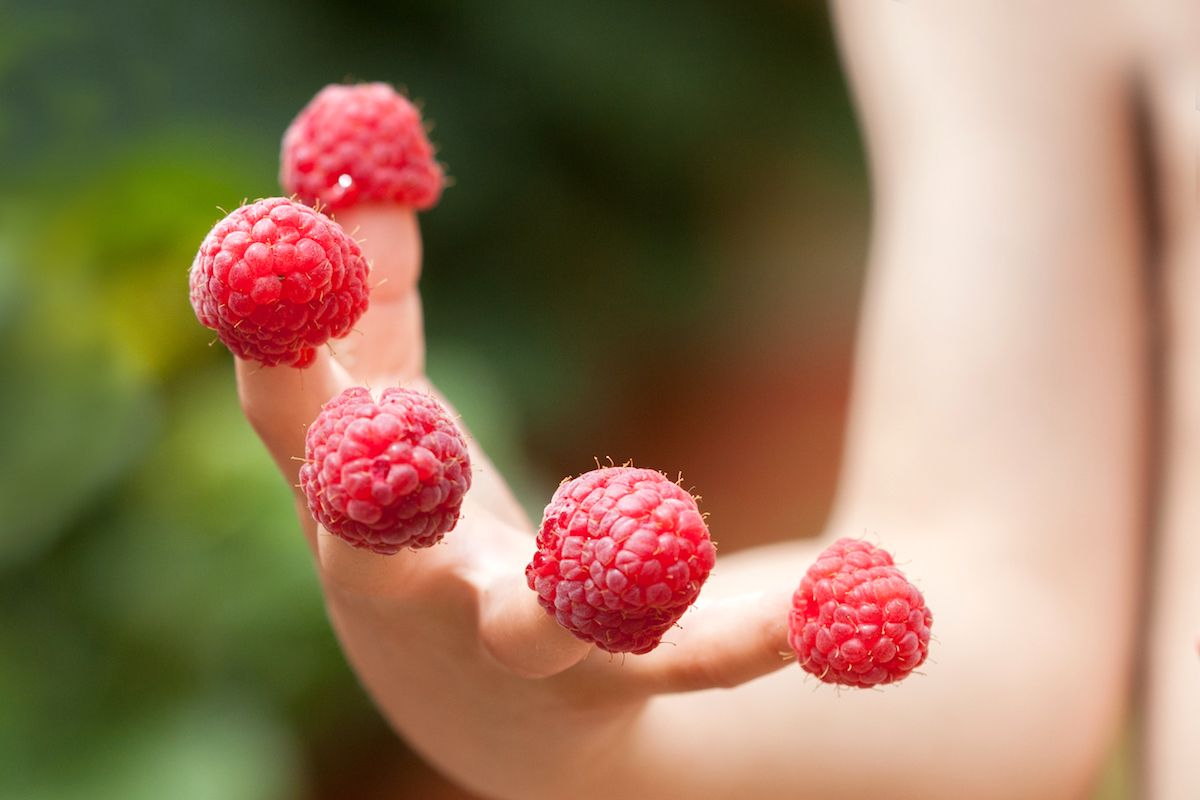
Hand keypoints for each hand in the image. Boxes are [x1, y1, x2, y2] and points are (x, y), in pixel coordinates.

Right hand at [233, 201, 796, 798]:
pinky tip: (851, 594)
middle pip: (374, 545)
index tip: (284, 246)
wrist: (504, 724)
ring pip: (541, 626)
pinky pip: (692, 659)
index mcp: (352, 511)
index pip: (291, 417)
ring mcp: (515, 648)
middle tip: (393, 424)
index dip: (275, 340)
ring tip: (661, 543)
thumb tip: (369, 181)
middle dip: (376, 484)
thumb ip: (377, 305)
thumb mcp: (399, 420)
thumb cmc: (437, 548)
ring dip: (583, 586)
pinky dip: (760, 632)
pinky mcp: (618, 682)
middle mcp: (414, 589)